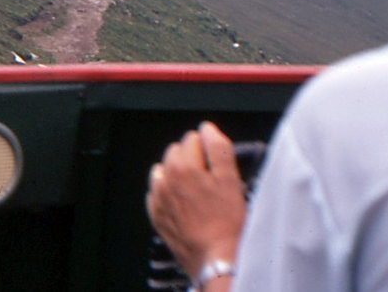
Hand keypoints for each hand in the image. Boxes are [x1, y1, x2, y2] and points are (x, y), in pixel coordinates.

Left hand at [145, 121, 246, 279]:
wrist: (215, 258)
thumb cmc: (227, 223)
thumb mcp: (231, 180)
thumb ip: (218, 148)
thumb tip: (207, 129)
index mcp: (183, 166)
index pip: (192, 138)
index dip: (207, 148)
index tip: (216, 163)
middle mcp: (165, 178)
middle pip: (176, 152)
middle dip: (191, 158)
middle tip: (209, 178)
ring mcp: (158, 197)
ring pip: (163, 170)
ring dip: (176, 174)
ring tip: (195, 191)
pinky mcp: (156, 214)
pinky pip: (156, 193)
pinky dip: (167, 193)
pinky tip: (183, 204)